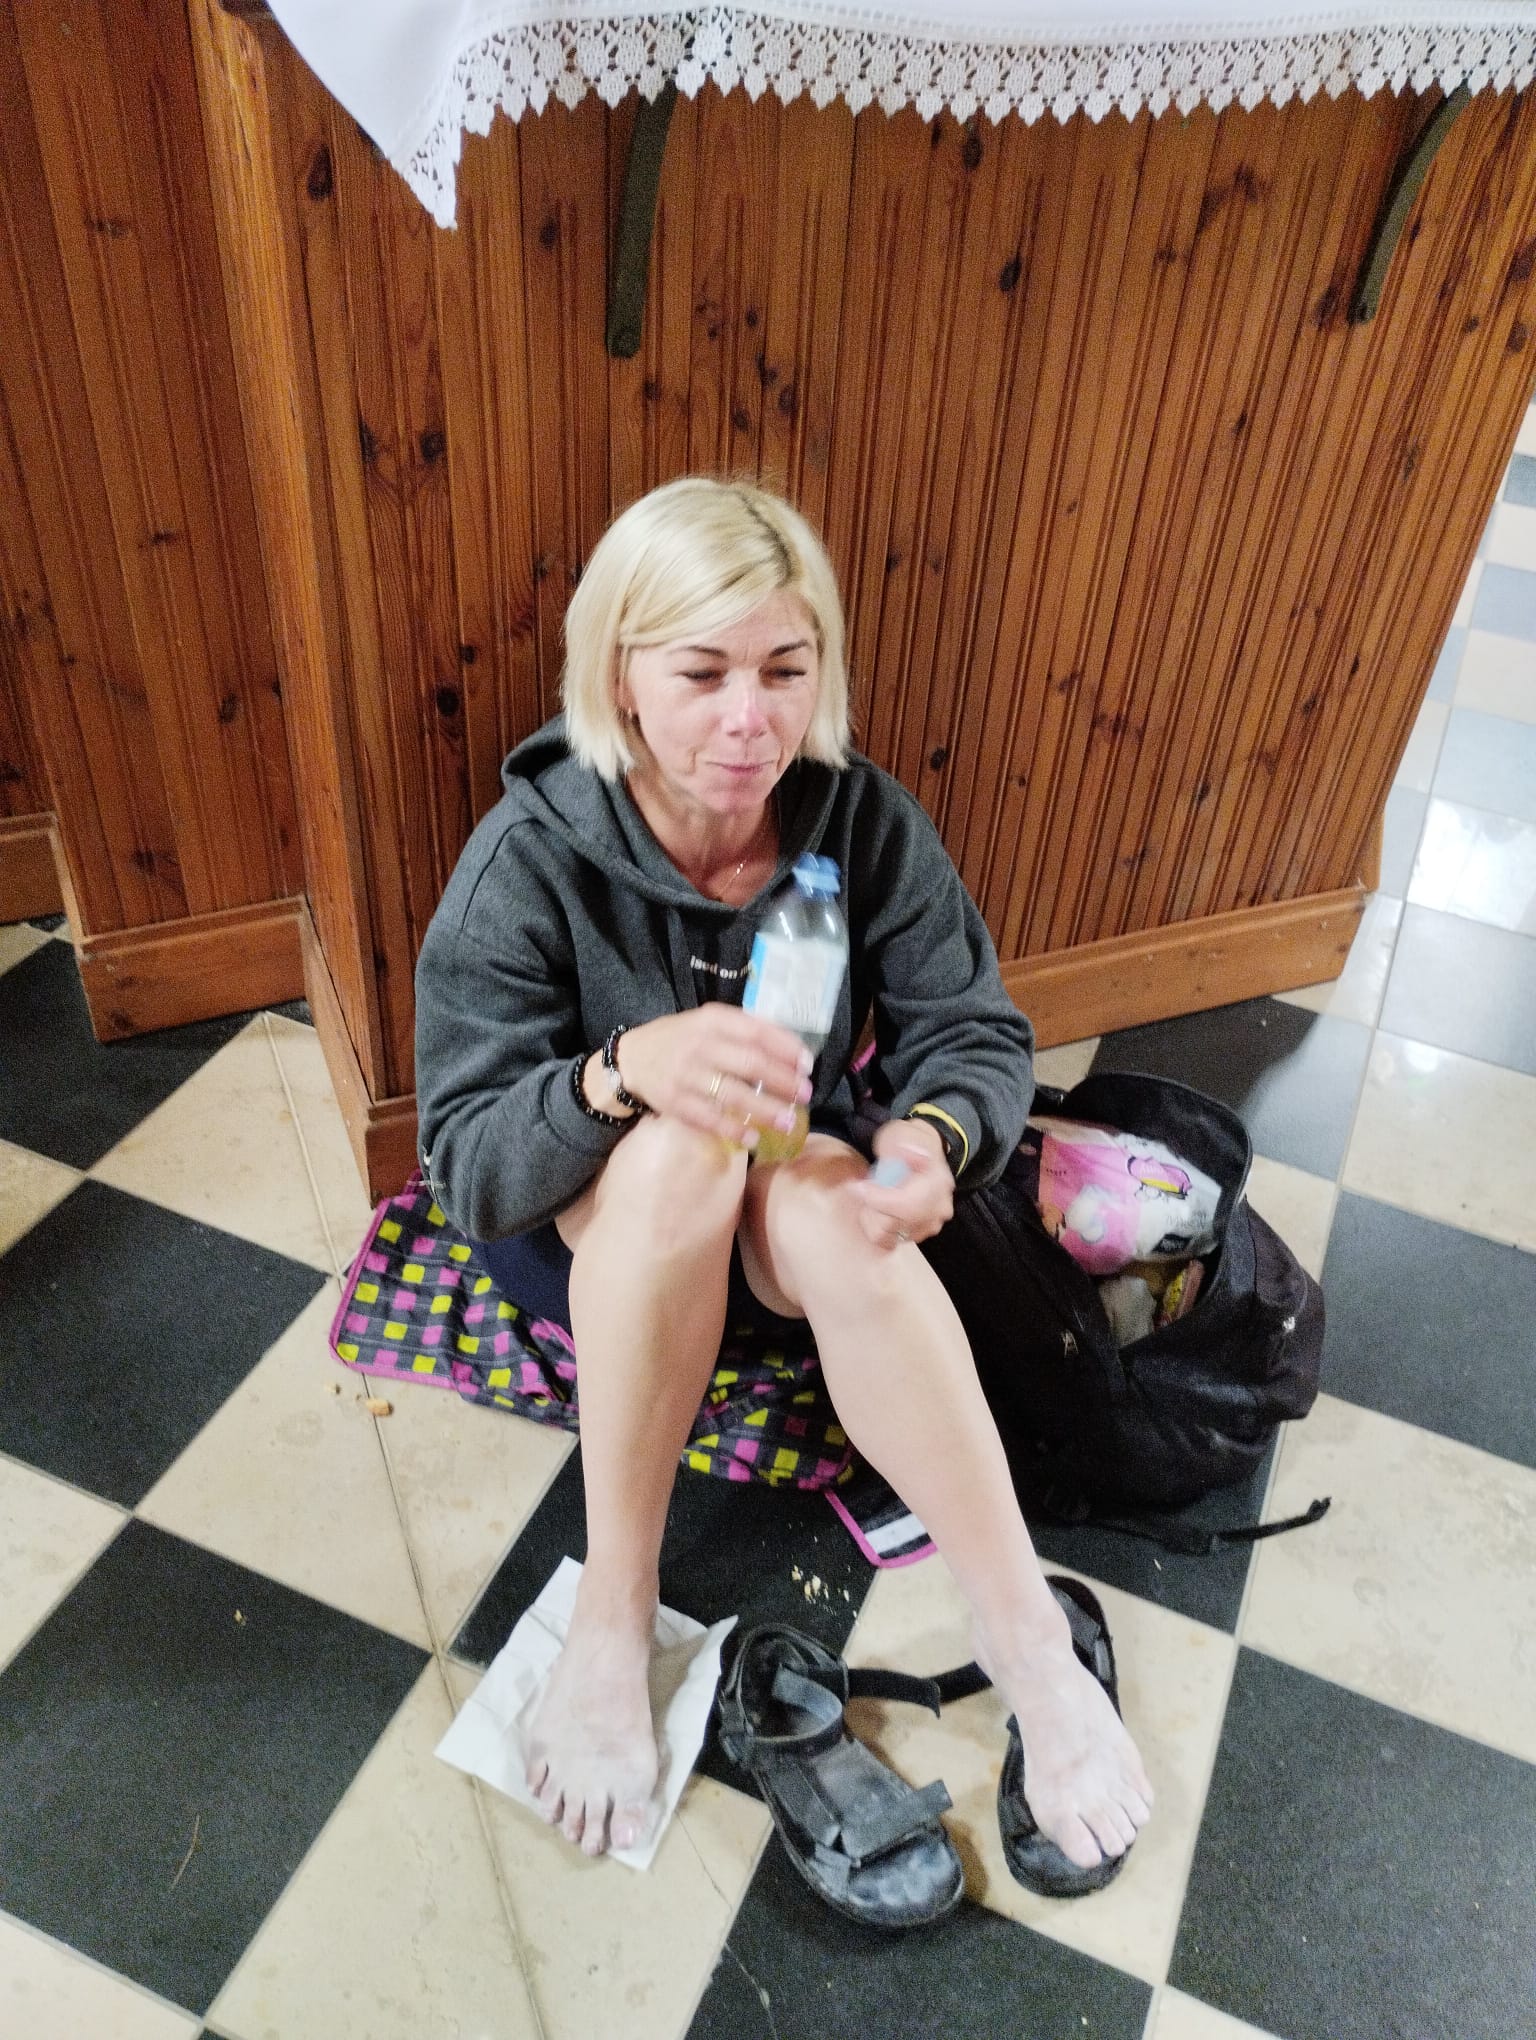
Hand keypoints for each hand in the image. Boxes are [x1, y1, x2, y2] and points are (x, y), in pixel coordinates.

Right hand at [614, 1010, 812, 1147]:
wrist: (632, 1059)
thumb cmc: (681, 1039)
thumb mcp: (707, 1022)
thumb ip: (743, 1029)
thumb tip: (792, 1048)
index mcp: (711, 1020)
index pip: (756, 1031)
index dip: (786, 1048)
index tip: (807, 1064)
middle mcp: (699, 1045)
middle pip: (750, 1063)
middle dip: (783, 1080)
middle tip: (806, 1094)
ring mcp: (685, 1075)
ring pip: (733, 1094)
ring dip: (765, 1110)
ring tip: (790, 1120)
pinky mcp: (674, 1102)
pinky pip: (709, 1119)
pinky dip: (733, 1131)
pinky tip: (753, 1139)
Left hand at [848, 1118, 952, 1248]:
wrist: (921, 1153)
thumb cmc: (907, 1143)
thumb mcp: (899, 1135)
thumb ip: (900, 1144)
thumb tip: (908, 1153)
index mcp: (937, 1181)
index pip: (905, 1203)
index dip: (877, 1199)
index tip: (857, 1186)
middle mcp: (938, 1207)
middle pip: (894, 1222)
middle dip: (873, 1206)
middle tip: (866, 1187)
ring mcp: (931, 1223)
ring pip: (889, 1234)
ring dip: (874, 1216)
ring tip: (874, 1196)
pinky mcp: (919, 1234)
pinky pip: (889, 1240)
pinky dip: (879, 1226)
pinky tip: (879, 1209)